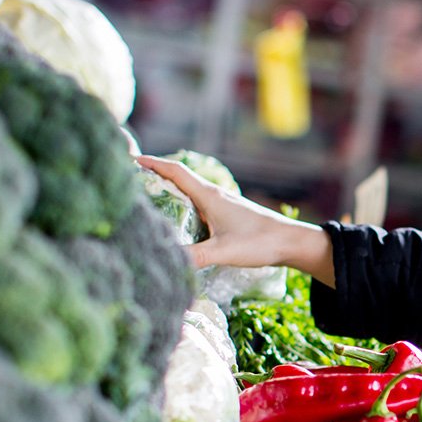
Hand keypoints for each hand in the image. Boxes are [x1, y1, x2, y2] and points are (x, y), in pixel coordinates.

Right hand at [135, 154, 334, 283]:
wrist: (291, 242)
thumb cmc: (260, 242)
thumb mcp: (224, 251)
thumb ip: (195, 258)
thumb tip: (166, 262)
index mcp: (210, 196)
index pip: (175, 172)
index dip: (152, 164)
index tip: (130, 159)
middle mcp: (214, 195)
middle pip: (179, 179)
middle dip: (154, 176)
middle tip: (130, 180)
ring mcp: (221, 204)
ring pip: (189, 192)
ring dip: (168, 191)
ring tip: (146, 198)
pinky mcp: (227, 215)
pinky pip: (198, 204)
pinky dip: (182, 205)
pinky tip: (177, 219)